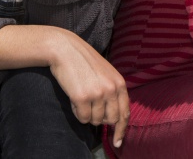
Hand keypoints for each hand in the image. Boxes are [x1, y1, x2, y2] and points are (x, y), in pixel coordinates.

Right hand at [47, 30, 129, 148]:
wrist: (66, 50)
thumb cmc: (85, 63)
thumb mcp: (106, 74)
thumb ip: (113, 92)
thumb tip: (113, 117)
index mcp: (120, 84)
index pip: (125, 113)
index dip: (122, 130)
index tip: (118, 142)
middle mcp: (112, 89)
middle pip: (110, 120)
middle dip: (100, 120)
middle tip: (90, 108)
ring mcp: (98, 94)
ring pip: (94, 120)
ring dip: (87, 114)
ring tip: (81, 97)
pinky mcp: (82, 97)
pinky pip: (81, 118)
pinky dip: (77, 113)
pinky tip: (74, 98)